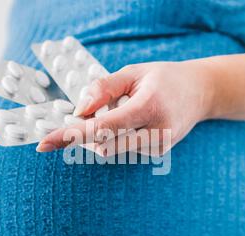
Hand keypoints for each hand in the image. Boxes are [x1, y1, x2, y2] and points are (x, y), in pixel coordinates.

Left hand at [36, 60, 216, 154]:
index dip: (70, 135)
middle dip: (83, 136)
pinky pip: (124, 149)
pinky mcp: (158, 154)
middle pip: (103, 144)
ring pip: (111, 147)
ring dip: (104, 134)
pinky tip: (134, 123)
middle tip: (71, 125)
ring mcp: (159, 147)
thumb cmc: (164, 79)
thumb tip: (78, 111)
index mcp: (149, 106)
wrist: (201, 93)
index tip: (44, 143)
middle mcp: (156, 132)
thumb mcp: (133, 72)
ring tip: (125, 111)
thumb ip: (103, 89)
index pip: (101, 127)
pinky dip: (118, 137)